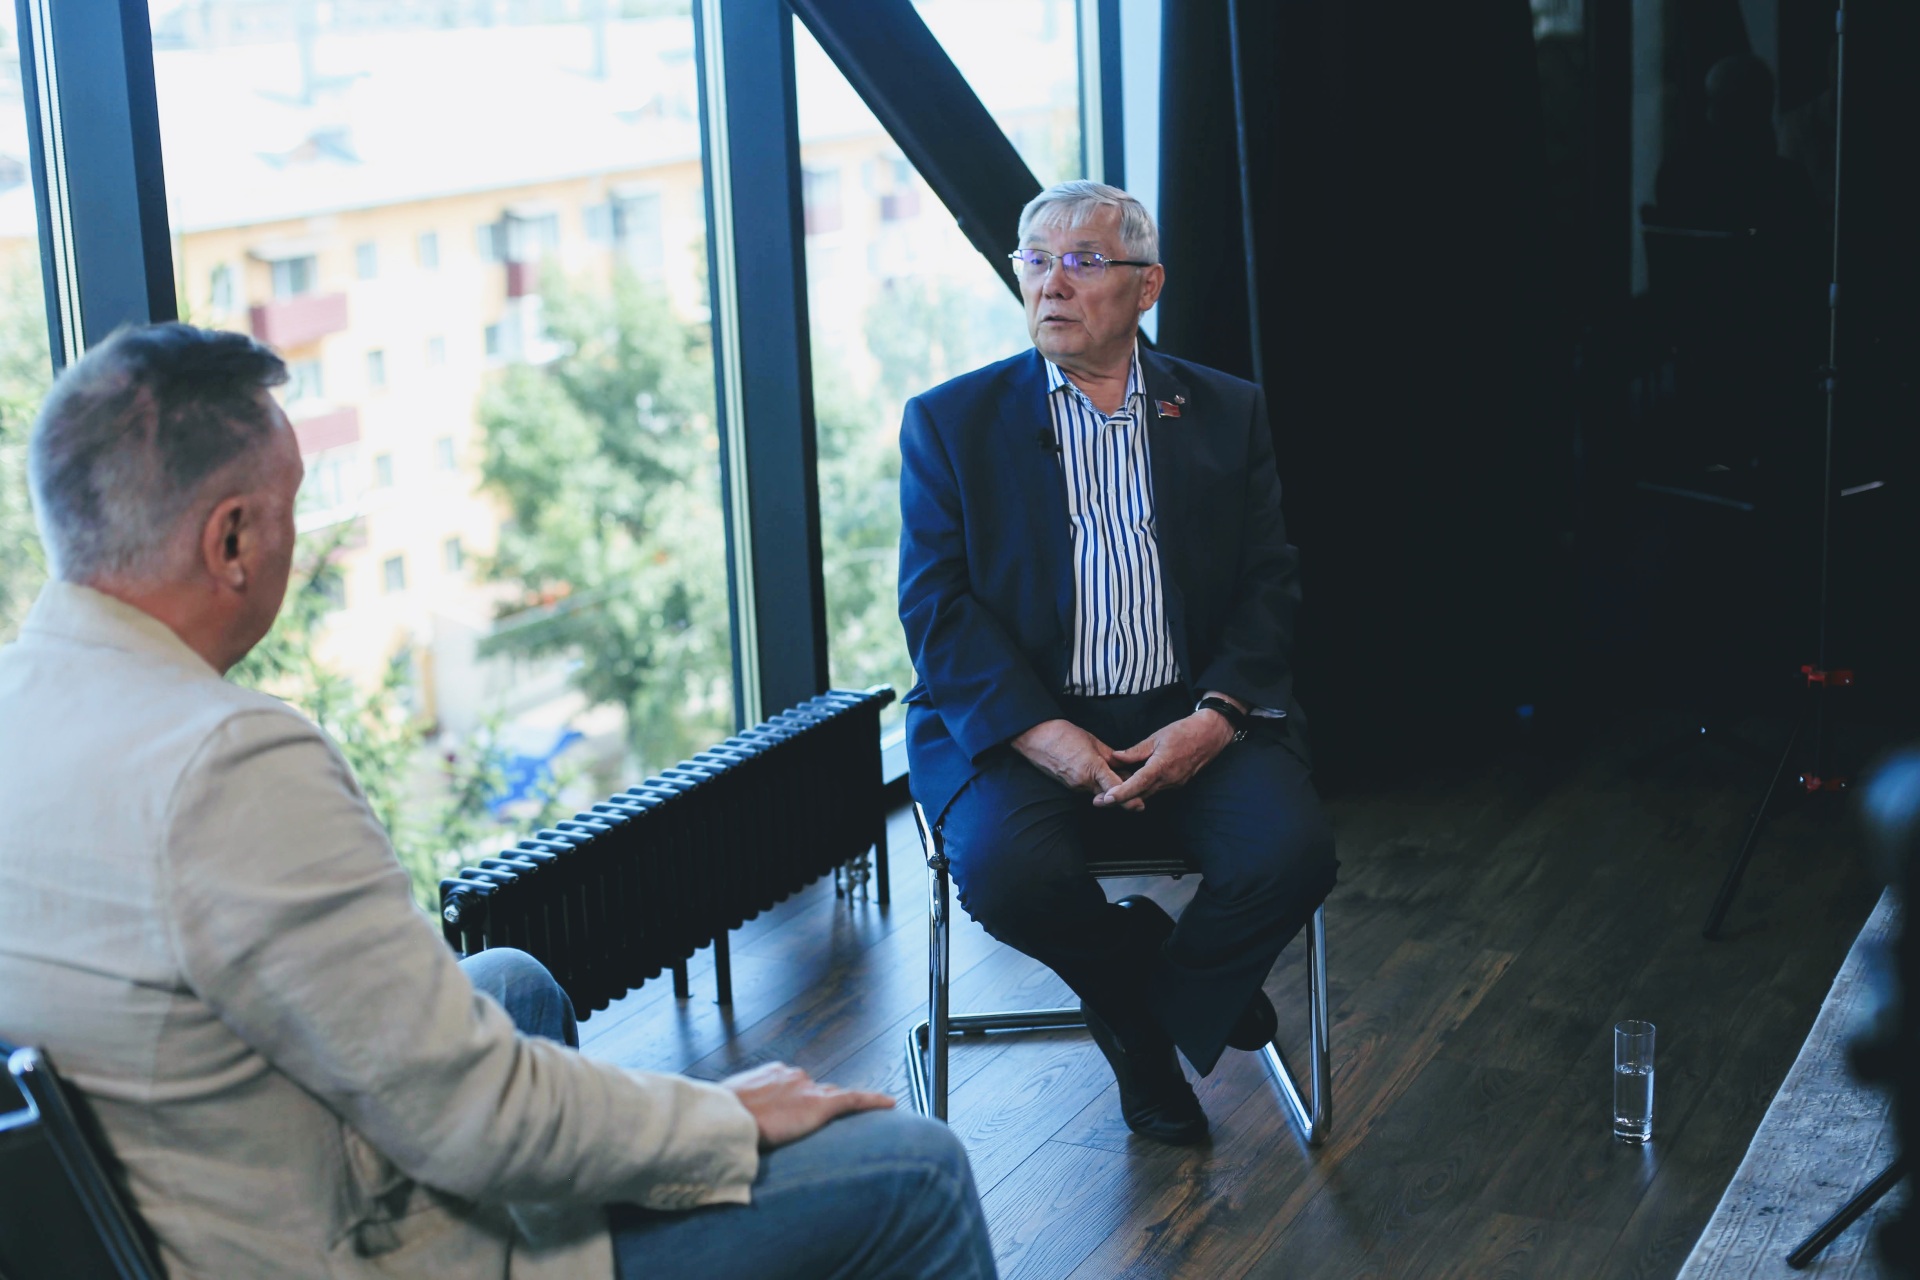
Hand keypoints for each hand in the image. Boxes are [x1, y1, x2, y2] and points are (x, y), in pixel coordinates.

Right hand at [720, 1062, 894, 1149]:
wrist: (727, 1119)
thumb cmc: (722, 1118)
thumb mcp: (729, 1112)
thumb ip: (743, 1114)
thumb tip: (738, 1130)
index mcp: (771, 1074)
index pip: (794, 1086)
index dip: (797, 1101)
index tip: (796, 1113)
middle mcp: (793, 1075)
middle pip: (815, 1090)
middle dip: (816, 1104)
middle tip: (815, 1124)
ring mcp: (808, 1088)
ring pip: (834, 1096)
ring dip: (839, 1108)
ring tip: (857, 1114)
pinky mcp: (821, 1104)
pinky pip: (854, 1099)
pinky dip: (872, 1101)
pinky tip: (889, 1104)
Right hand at [1011, 719, 1143, 811]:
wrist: (1036, 737)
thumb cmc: (1064, 734)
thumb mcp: (1093, 741)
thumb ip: (1110, 756)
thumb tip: (1123, 765)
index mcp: (1093, 769)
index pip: (1116, 789)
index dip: (1128, 799)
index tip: (1139, 806)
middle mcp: (1083, 782)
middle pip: (1109, 796)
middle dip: (1121, 794)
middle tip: (1134, 791)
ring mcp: (1075, 786)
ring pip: (1098, 793)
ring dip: (1108, 789)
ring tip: (1115, 776)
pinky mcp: (1069, 786)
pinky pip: (1087, 789)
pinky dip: (1095, 785)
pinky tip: (1096, 774)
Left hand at [1095, 710, 1235, 809]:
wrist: (1210, 735)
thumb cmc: (1183, 732)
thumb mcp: (1156, 737)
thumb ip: (1135, 751)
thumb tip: (1115, 758)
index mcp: (1162, 766)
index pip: (1138, 784)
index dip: (1121, 793)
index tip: (1107, 799)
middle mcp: (1168, 780)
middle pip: (1140, 795)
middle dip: (1119, 800)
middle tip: (1097, 801)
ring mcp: (1174, 784)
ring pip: (1147, 794)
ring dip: (1130, 797)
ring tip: (1108, 796)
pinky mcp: (1177, 784)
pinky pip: (1156, 790)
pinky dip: (1142, 790)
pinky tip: (1130, 787)